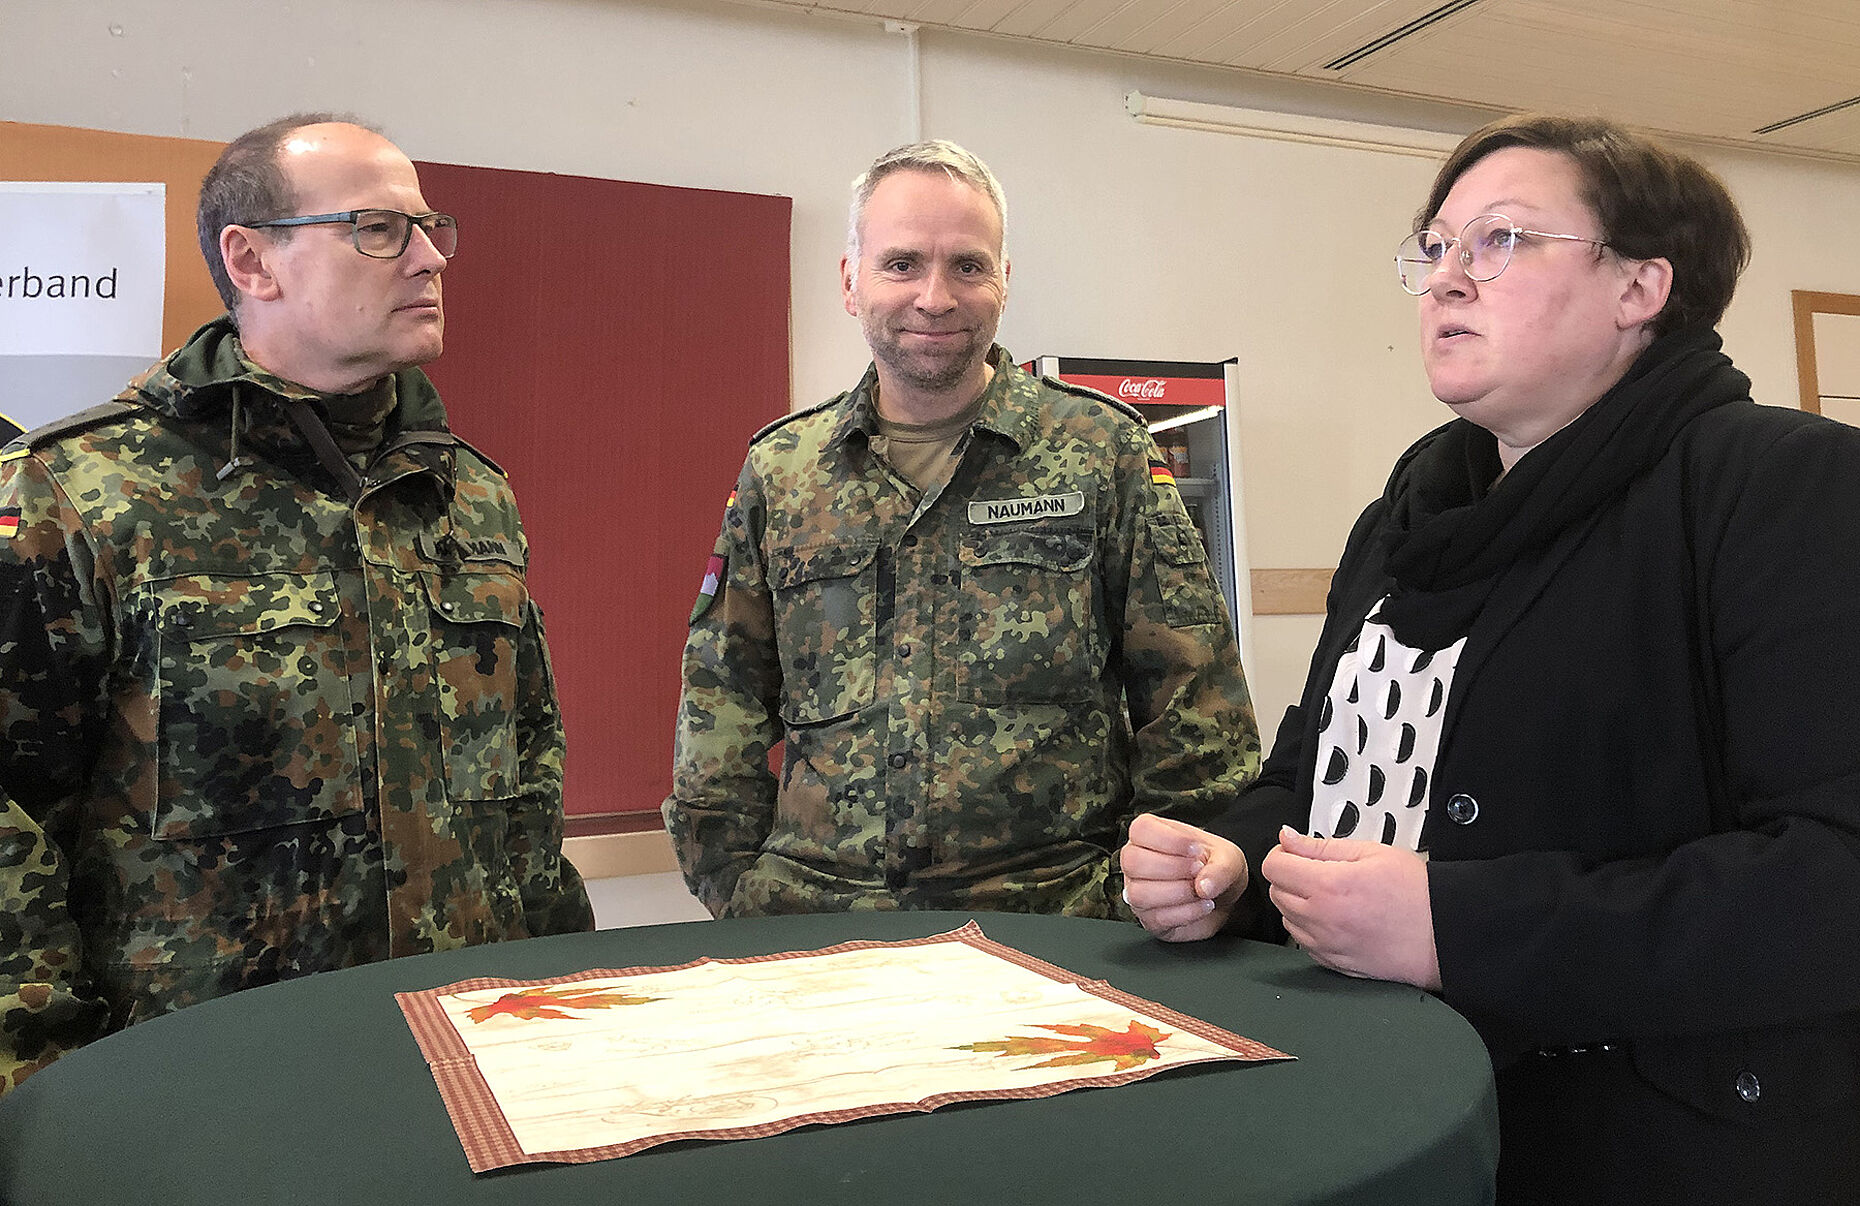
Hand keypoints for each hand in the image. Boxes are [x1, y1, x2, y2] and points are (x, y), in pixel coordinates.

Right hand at [1119, 813, 1247, 941]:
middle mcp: (1137, 863)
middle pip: (1133, 862)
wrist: (1223, 897)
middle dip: (1172, 867)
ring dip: (1177, 892)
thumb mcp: (1228, 858)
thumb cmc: (1215, 867)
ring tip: (1202, 891)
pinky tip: (1203, 905)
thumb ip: (1221, 868)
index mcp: (1150, 836)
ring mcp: (1138, 892)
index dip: (1169, 840)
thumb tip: (1204, 885)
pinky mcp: (1149, 919)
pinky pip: (1156, 918)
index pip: (1141, 829)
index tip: (1195, 850)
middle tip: (1198, 869)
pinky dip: (1186, 913)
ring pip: (1139, 894)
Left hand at [1260, 826, 1440, 989]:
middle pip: (1276, 892)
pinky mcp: (1334, 964)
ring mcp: (1325, 945)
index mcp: (1327, 886)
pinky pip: (1303, 943)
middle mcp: (1320, 919)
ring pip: (1286, 919)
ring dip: (1297, 903)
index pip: (1274, 867)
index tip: (1297, 852)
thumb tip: (1287, 837)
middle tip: (1316, 871)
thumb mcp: (1371, 852)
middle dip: (1289, 877)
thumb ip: (1320, 846)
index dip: (1283, 853)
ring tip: (1329, 895)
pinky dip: (1310, 928)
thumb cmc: (1415, 891)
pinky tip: (1334, 918)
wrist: (1444, 934)